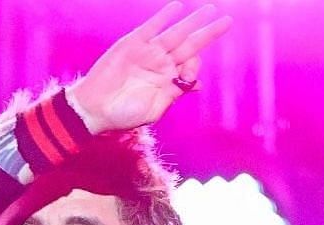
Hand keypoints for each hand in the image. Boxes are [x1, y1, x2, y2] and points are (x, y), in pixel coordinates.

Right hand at [67, 3, 232, 134]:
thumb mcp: (154, 109)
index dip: (195, 65)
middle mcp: (161, 64)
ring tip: (210, 9)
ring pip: (176, 33)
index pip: (191, 66)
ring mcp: (148, 53)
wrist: (95, 109)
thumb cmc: (124, 115)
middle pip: (190, 45)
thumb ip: (175, 92)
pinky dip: (164, 17)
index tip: (189, 71)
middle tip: (228, 21)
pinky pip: (152, 27)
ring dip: (193, 21)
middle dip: (209, 33)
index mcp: (169, 82)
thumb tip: (198, 82)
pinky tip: (178, 7)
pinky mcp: (133, 44)